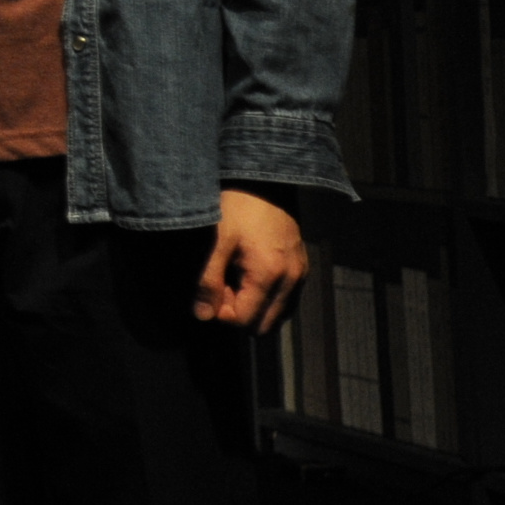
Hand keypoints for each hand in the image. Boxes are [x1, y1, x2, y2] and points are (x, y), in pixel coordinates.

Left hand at [196, 186, 306, 331]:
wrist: (265, 180)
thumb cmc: (238, 207)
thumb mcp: (216, 242)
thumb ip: (208, 280)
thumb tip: (202, 315)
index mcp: (270, 276)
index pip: (245, 320)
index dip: (221, 310)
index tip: (211, 286)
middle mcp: (292, 280)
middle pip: (263, 324)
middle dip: (238, 311)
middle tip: (222, 283)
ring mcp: (300, 274)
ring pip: (276, 313)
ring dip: (253, 304)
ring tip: (234, 276)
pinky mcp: (302, 266)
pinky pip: (285, 298)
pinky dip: (266, 295)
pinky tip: (249, 272)